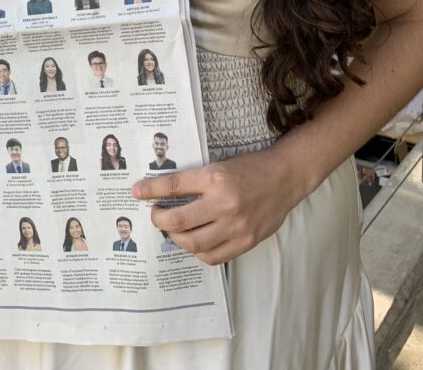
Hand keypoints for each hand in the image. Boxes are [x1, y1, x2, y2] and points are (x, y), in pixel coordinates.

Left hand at [131, 146, 298, 264]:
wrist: (285, 177)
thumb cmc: (251, 168)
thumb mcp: (221, 165)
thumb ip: (197, 182)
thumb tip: (165, 194)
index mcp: (216, 177)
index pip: (174, 185)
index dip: (151, 189)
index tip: (136, 191)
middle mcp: (224, 202)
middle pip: (178, 220)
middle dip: (158, 219)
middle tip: (155, 214)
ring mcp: (236, 225)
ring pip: (192, 243)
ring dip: (176, 238)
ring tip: (174, 229)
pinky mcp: (246, 241)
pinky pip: (212, 256)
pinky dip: (198, 252)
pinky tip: (196, 241)